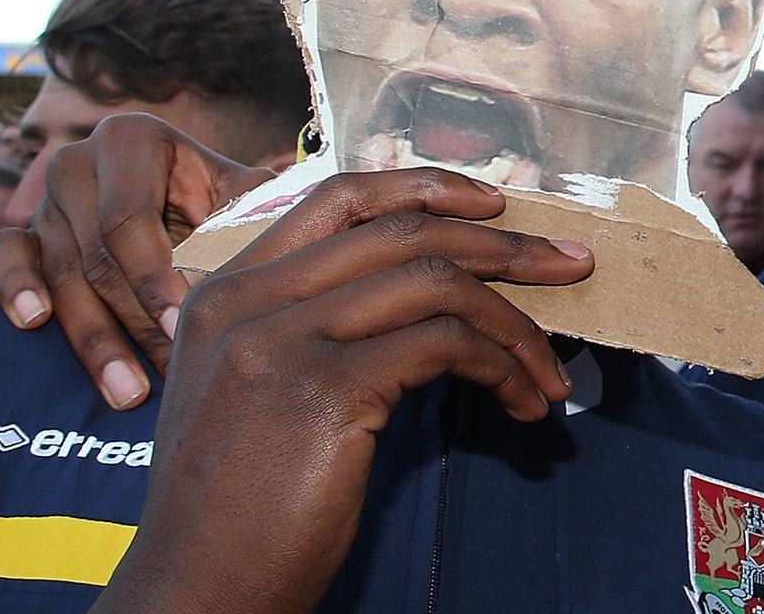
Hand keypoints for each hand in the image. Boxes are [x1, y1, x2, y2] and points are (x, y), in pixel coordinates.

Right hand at [0, 113, 275, 408]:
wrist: (176, 211)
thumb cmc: (224, 208)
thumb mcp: (244, 204)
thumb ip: (260, 217)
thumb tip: (293, 251)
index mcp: (134, 141)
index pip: (130, 220)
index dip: (155, 278)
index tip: (185, 327)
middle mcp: (80, 161)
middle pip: (96, 255)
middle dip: (136, 322)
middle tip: (169, 375)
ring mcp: (44, 199)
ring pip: (61, 273)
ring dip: (93, 339)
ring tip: (127, 392)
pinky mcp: (20, 231)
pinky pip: (6, 258)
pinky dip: (14, 287)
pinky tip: (32, 322)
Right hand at [90, 167, 593, 613]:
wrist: (194, 594)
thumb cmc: (236, 512)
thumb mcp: (248, 394)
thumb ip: (303, 331)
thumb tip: (423, 299)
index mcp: (224, 293)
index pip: (339, 198)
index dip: (426, 189)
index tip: (493, 206)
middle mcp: (246, 302)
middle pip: (401, 232)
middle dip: (502, 246)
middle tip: (569, 266)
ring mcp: (281, 342)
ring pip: (435, 284)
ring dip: (514, 324)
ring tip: (548, 371)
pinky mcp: (323, 391)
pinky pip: (445, 344)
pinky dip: (501, 365)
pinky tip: (518, 402)